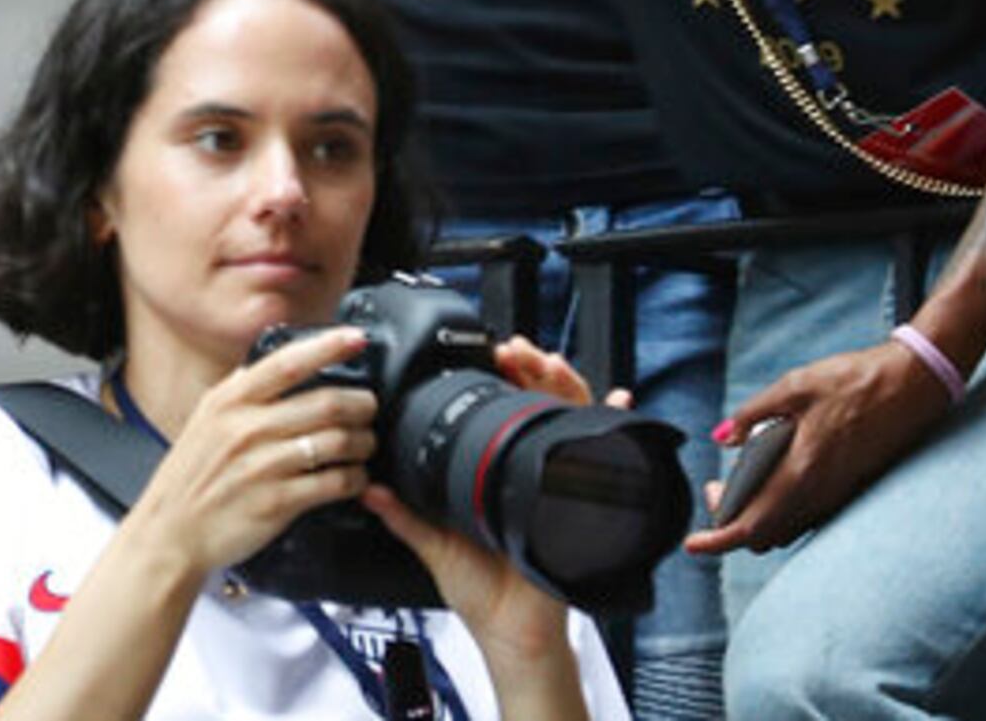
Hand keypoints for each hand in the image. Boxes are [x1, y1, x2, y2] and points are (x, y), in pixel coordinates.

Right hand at [126, 328, 382, 583]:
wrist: (170, 535)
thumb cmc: (190, 477)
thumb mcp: (204, 420)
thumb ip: (240, 389)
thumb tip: (279, 361)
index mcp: (229, 402)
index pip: (288, 362)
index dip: (328, 346)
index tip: (356, 337)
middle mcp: (246, 430)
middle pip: (325, 403)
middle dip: (361, 403)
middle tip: (369, 407)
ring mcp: (262, 467)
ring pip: (336, 442)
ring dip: (362, 442)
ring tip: (365, 444)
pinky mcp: (276, 502)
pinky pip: (332, 483)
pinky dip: (353, 478)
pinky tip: (354, 477)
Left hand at [359, 339, 614, 665]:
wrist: (511, 632)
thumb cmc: (483, 593)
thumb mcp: (437, 546)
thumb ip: (406, 516)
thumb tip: (369, 489)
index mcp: (497, 473)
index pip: (505, 412)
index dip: (501, 380)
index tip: (486, 358)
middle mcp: (532, 471)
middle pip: (541, 403)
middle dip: (533, 369)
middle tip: (515, 353)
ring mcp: (559, 481)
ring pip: (571, 416)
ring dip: (565, 383)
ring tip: (548, 365)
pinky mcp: (580, 500)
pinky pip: (605, 455)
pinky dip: (615, 422)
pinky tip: (616, 399)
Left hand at [684, 335, 955, 556]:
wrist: (913, 384)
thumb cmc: (856, 380)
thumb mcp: (796, 385)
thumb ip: (754, 413)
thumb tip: (723, 437)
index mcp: (802, 472)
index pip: (751, 527)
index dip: (717, 540)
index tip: (692, 544)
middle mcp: (820, 495)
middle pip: (764, 535)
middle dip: (732, 522)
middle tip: (718, 486)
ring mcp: (837, 495)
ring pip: (785, 528)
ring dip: (756, 516)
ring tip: (741, 479)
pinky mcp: (848, 489)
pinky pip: (805, 517)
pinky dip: (780, 508)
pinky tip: (775, 472)